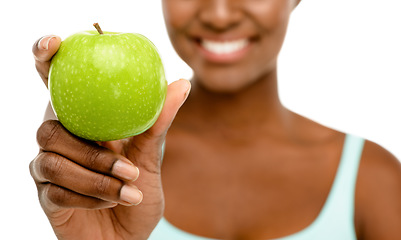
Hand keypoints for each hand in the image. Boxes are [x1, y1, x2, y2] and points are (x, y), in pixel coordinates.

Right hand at [30, 35, 190, 238]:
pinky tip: (116, 201)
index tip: (53, 43)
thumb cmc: (137, 194)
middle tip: (129, 165)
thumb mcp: (150, 155)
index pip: (55, 84)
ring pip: (52, 158)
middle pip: (49, 125)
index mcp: (84, 121)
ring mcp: (48, 167)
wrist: (129, 239)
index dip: (44, 58)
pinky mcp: (46, 195)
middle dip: (91, 150)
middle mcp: (61, 139)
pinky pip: (56, 189)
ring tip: (129, 187)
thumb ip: (157, 121)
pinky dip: (91, 195)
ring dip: (96, 175)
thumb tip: (182, 82)